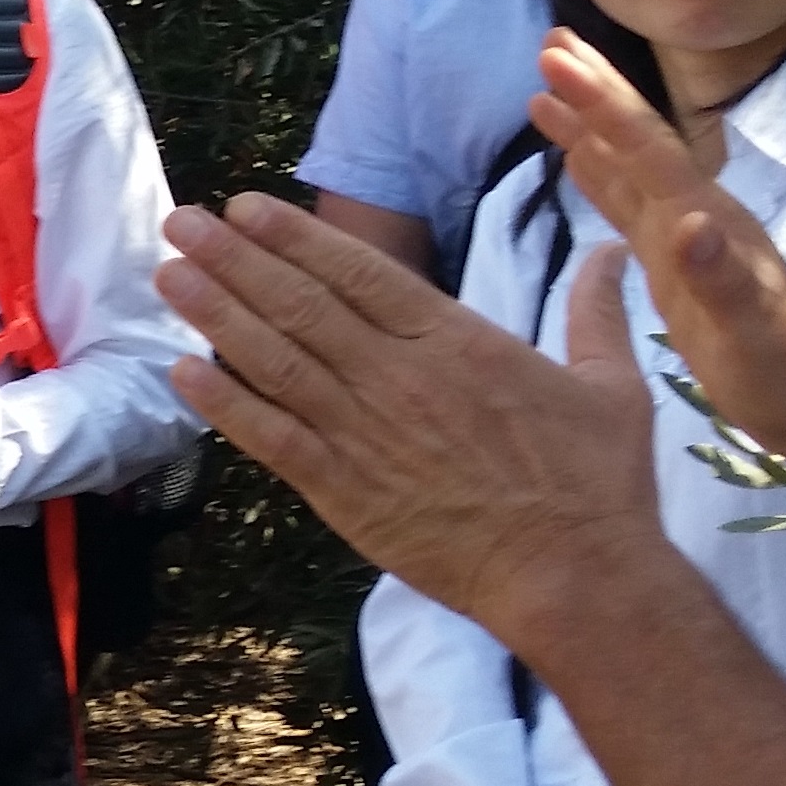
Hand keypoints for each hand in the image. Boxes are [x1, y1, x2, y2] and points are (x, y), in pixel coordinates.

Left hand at [154, 190, 657, 643]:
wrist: (574, 577)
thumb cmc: (596, 484)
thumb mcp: (611, 385)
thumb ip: (597, 311)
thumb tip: (616, 249)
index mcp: (455, 342)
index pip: (359, 273)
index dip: (296, 237)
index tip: (246, 208)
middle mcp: (398, 377)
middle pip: (301, 305)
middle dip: (235, 260)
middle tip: (181, 222)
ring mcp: (365, 434)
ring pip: (276, 362)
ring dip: (216, 315)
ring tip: (169, 276)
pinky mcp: (345, 493)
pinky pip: (272, 439)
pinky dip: (224, 405)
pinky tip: (181, 372)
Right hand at [532, 29, 785, 503]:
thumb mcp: (755, 330)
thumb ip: (722, 277)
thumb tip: (686, 224)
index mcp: (704, 219)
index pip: (645, 147)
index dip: (601, 101)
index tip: (556, 56)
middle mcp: (692, 214)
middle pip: (637, 139)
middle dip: (594, 90)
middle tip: (550, 40)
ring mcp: (683, 237)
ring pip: (627, 165)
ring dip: (589, 124)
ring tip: (543, 87)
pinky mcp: (673, 264)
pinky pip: (626, 204)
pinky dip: (598, 174)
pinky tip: (577, 158)